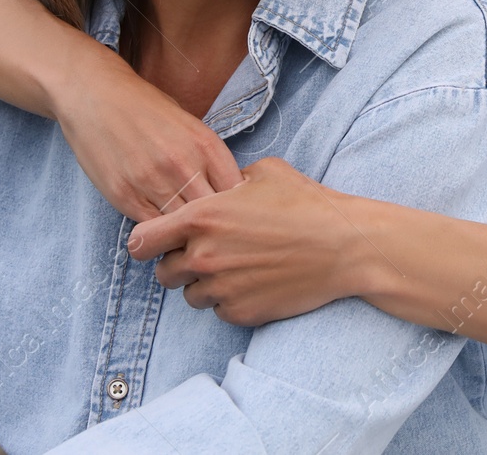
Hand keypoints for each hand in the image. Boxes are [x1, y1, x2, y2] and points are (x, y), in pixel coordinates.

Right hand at [53, 52, 243, 221]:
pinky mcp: (124, 195)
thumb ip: (210, 158)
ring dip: (185, 232)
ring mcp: (152, 182)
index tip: (231, 209)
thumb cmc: (146, 108)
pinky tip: (162, 226)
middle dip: (214, 224)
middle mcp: (182, 164)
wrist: (95, 96)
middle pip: (212, 214)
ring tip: (186, 232)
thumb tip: (231, 191)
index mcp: (205, 144)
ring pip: (182, 226)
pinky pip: (152, 227)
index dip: (237, 205)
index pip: (236, 191)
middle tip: (210, 228)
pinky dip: (159, 231)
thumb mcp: (190, 124)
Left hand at [126, 157, 364, 327]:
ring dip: (204, 285)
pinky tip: (254, 282)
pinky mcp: (240, 313)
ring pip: (190, 296)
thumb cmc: (307, 204)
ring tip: (235, 268)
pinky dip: (230, 300)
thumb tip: (218, 186)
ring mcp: (221, 288)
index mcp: (202, 217)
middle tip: (207, 254)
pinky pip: (219, 311)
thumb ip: (227, 181)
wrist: (344, 246)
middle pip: (164, 273)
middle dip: (179, 264)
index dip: (147, 242)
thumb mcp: (264, 173)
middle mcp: (204, 256)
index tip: (157, 242)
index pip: (142, 241)